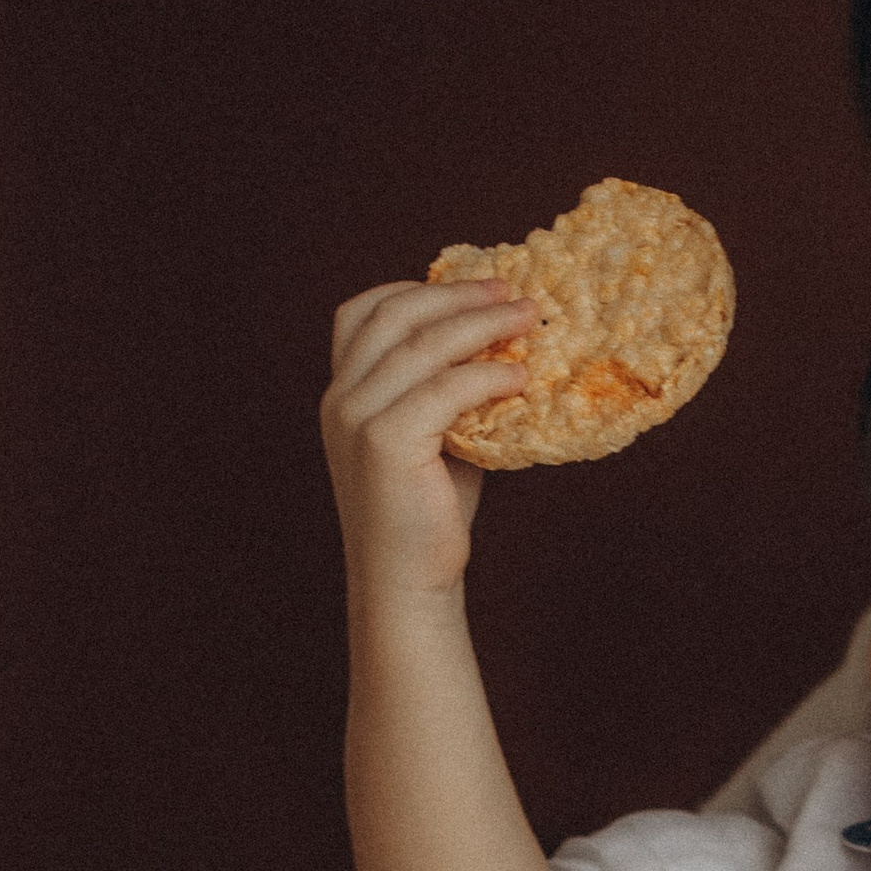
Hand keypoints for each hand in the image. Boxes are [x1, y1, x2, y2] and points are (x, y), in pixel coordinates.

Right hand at [321, 279, 539, 604]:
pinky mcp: (385, 441)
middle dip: (459, 295)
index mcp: (342, 393)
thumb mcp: (434, 438)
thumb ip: (447, 392)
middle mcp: (339, 398)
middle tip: (514, 291)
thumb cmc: (428, 516)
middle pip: (396, 315)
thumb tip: (502, 346)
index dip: (417, 289)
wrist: (408, 583)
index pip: (363, 313)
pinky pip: (445, 389)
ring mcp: (356, 417)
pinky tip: (521, 377)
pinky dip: (487, 375)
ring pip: (424, 345)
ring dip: (484, 324)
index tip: (474, 286)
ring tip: (531, 319)